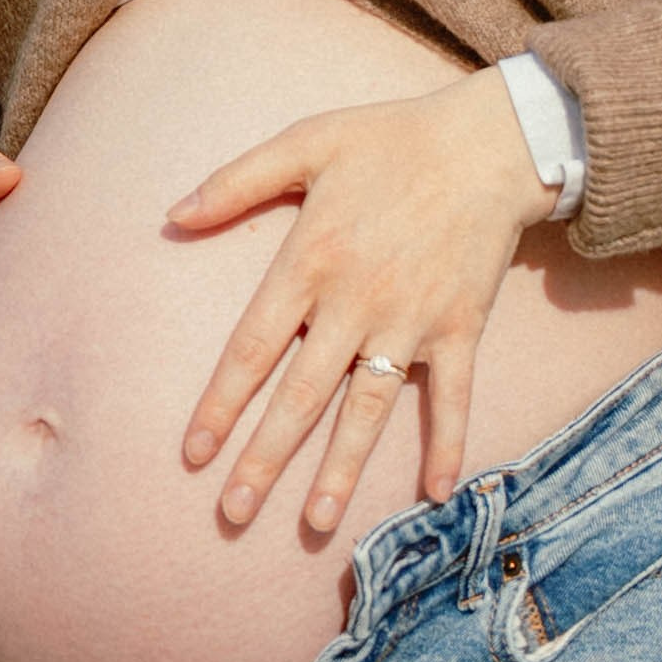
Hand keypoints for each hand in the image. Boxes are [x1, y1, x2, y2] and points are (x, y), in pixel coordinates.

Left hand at [168, 71, 556, 539]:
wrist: (490, 141)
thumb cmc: (391, 138)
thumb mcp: (307, 141)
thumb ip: (236, 180)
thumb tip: (171, 217)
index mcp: (311, 258)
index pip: (254, 347)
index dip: (220, 403)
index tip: (193, 453)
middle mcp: (357, 301)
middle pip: (302, 395)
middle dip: (264, 458)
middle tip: (232, 513)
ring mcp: (411, 321)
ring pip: (368, 409)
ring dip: (340, 469)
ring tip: (315, 522)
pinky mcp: (460, 328)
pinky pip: (452, 396)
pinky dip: (447, 443)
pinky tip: (437, 493)